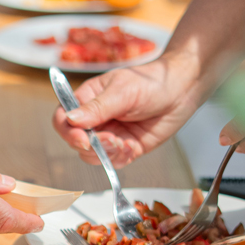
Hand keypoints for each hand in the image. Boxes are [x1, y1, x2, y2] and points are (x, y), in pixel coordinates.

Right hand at [51, 55, 201, 168]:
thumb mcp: (123, 91)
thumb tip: (71, 119)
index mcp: (87, 99)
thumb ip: (97, 108)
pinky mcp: (124, 147)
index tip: (83, 138)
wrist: (181, 91)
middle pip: (75, 141)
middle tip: (112, 139)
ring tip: (123, 143)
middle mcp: (94, 118)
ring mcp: (108, 134)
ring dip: (105, 154)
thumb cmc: (151, 82)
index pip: (63, 118)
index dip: (67, 132)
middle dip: (92, 145)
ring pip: (91, 155)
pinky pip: (111, 162)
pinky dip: (119, 159)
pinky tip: (131, 147)